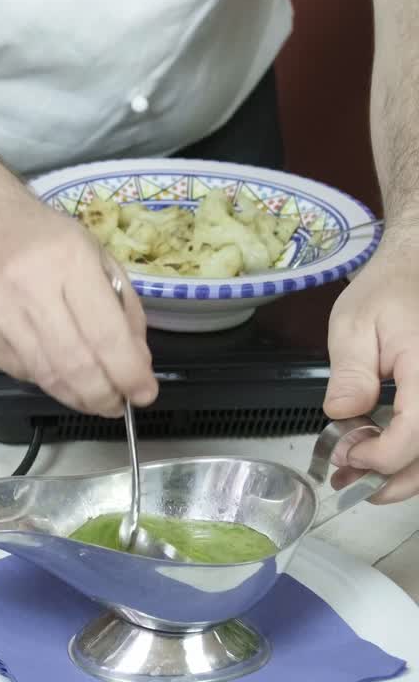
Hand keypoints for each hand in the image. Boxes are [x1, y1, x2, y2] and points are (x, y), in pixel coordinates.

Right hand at [0, 194, 157, 417]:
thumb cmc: (37, 236)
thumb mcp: (93, 253)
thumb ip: (122, 306)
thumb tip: (136, 362)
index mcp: (68, 261)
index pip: (105, 334)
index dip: (128, 373)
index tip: (144, 393)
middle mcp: (28, 289)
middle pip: (75, 365)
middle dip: (104, 395)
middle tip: (118, 405)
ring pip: (47, 377)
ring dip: (77, 397)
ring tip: (95, 399)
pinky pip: (21, 371)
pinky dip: (46, 379)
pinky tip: (56, 370)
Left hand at [325, 241, 418, 501]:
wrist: (418, 270)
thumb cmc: (388, 292)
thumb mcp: (354, 324)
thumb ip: (351, 372)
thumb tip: (342, 415)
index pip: (417, 432)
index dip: (382, 456)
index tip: (348, 456)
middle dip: (395, 478)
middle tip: (352, 483)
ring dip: (409, 473)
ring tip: (366, 477)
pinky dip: (418, 455)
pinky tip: (390, 456)